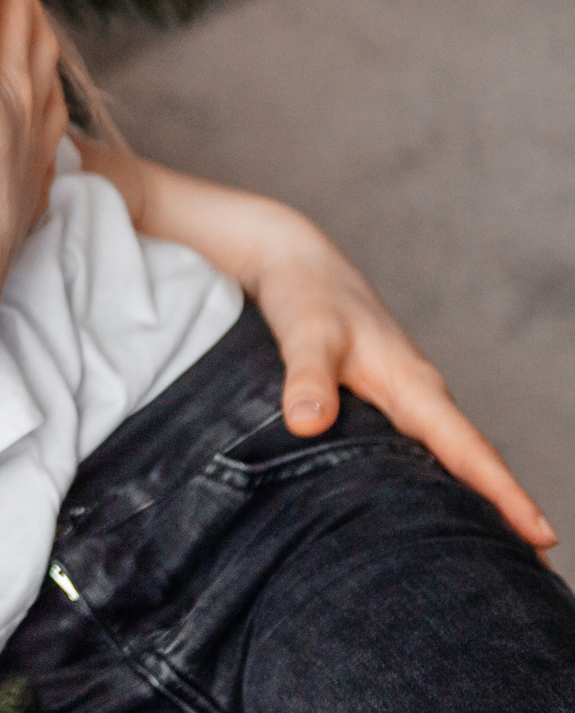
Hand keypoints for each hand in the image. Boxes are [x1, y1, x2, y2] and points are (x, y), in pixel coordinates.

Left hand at [88, 142, 556, 552]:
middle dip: (503, 514)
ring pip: (446, 461)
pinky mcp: (382, 405)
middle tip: (536, 574)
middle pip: (470, 465)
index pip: (467, 449)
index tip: (543, 536)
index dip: (503, 494)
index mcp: (413, 385)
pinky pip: (419, 452)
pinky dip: (437, 483)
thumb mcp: (305, 333)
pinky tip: (435, 515)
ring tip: (497, 558)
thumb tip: (306, 424)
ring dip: (472, 503)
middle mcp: (418, 398)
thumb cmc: (306, 296)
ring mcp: (403, 403)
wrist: (296, 264)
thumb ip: (307, 377)